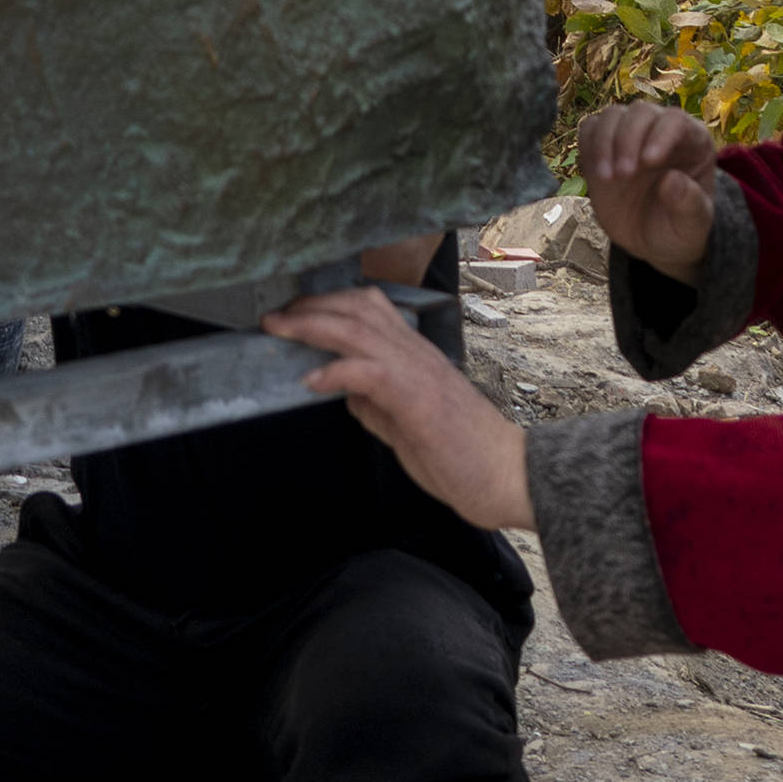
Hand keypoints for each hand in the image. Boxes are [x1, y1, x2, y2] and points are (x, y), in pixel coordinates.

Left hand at [267, 287, 531, 535]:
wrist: (508, 478)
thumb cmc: (463, 456)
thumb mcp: (408, 428)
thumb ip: (377, 406)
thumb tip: (346, 392)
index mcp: (415, 357)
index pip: (369, 309)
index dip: (327, 304)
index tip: (292, 313)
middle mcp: (416, 354)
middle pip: (357, 308)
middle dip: (310, 307)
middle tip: (274, 316)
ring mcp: (418, 373)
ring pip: (359, 329)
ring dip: (313, 325)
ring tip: (279, 329)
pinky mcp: (418, 400)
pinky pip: (369, 373)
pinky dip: (336, 370)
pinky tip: (312, 379)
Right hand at [576, 98, 722, 279]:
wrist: (652, 241)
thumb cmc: (680, 230)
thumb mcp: (693, 226)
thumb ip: (689, 205)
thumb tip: (673, 180)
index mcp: (693, 143)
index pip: (677, 121)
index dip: (661, 134)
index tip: (649, 161)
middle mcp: (661, 131)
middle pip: (641, 112)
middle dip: (628, 139)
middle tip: (623, 176)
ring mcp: (631, 136)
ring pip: (612, 115)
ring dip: (605, 142)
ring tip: (608, 179)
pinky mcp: (604, 146)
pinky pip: (590, 129)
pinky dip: (589, 146)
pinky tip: (596, 175)